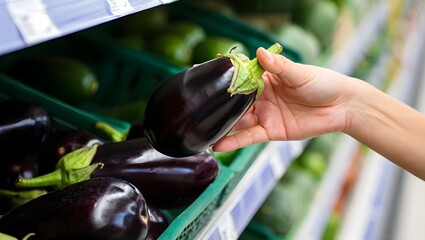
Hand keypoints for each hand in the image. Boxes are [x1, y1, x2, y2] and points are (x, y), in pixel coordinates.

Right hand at [214, 47, 351, 151]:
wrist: (342, 107)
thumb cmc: (322, 83)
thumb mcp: (299, 73)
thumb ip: (278, 67)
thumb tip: (260, 52)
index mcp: (266, 79)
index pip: (240, 79)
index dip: (224, 81)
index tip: (205, 80)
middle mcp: (261, 97)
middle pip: (236, 102)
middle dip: (218, 107)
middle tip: (198, 112)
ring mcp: (265, 115)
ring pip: (239, 121)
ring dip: (222, 126)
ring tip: (202, 131)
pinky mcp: (271, 131)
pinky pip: (250, 137)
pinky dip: (235, 142)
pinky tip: (220, 145)